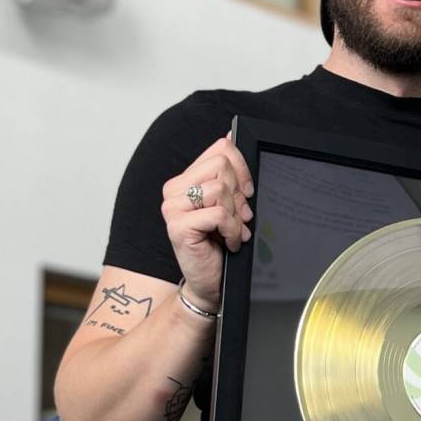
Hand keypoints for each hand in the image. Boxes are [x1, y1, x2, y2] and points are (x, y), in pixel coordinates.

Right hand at [160, 135, 253, 311]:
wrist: (210, 282)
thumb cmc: (219, 245)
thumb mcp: (227, 205)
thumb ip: (227, 174)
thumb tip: (232, 138)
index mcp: (186, 179)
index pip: (220, 150)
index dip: (242, 168)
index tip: (247, 191)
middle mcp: (174, 190)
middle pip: (222, 166)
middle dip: (240, 194)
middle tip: (240, 217)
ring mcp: (172, 208)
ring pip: (220, 189)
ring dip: (236, 215)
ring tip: (234, 231)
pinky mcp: (178, 226)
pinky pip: (218, 214)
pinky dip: (232, 230)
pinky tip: (229, 242)